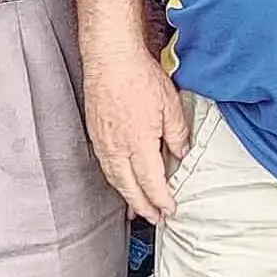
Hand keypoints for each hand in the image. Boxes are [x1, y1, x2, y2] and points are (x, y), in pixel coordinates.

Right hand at [82, 45, 189, 222]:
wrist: (110, 57)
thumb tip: (181, 152)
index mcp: (139, 142)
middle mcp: (117, 148)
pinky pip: (106, 167)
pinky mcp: (95, 134)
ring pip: (115, 180)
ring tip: (138, 209)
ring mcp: (103, 142)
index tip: (170, 209)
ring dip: (128, 197)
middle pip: (130, 188)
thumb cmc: (139, 75)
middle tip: (155, 218)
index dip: (161, 199)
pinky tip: (121, 182)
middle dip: (143, 206)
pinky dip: (115, 181)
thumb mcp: (170, 103)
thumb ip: (177, 133)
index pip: (151, 182)